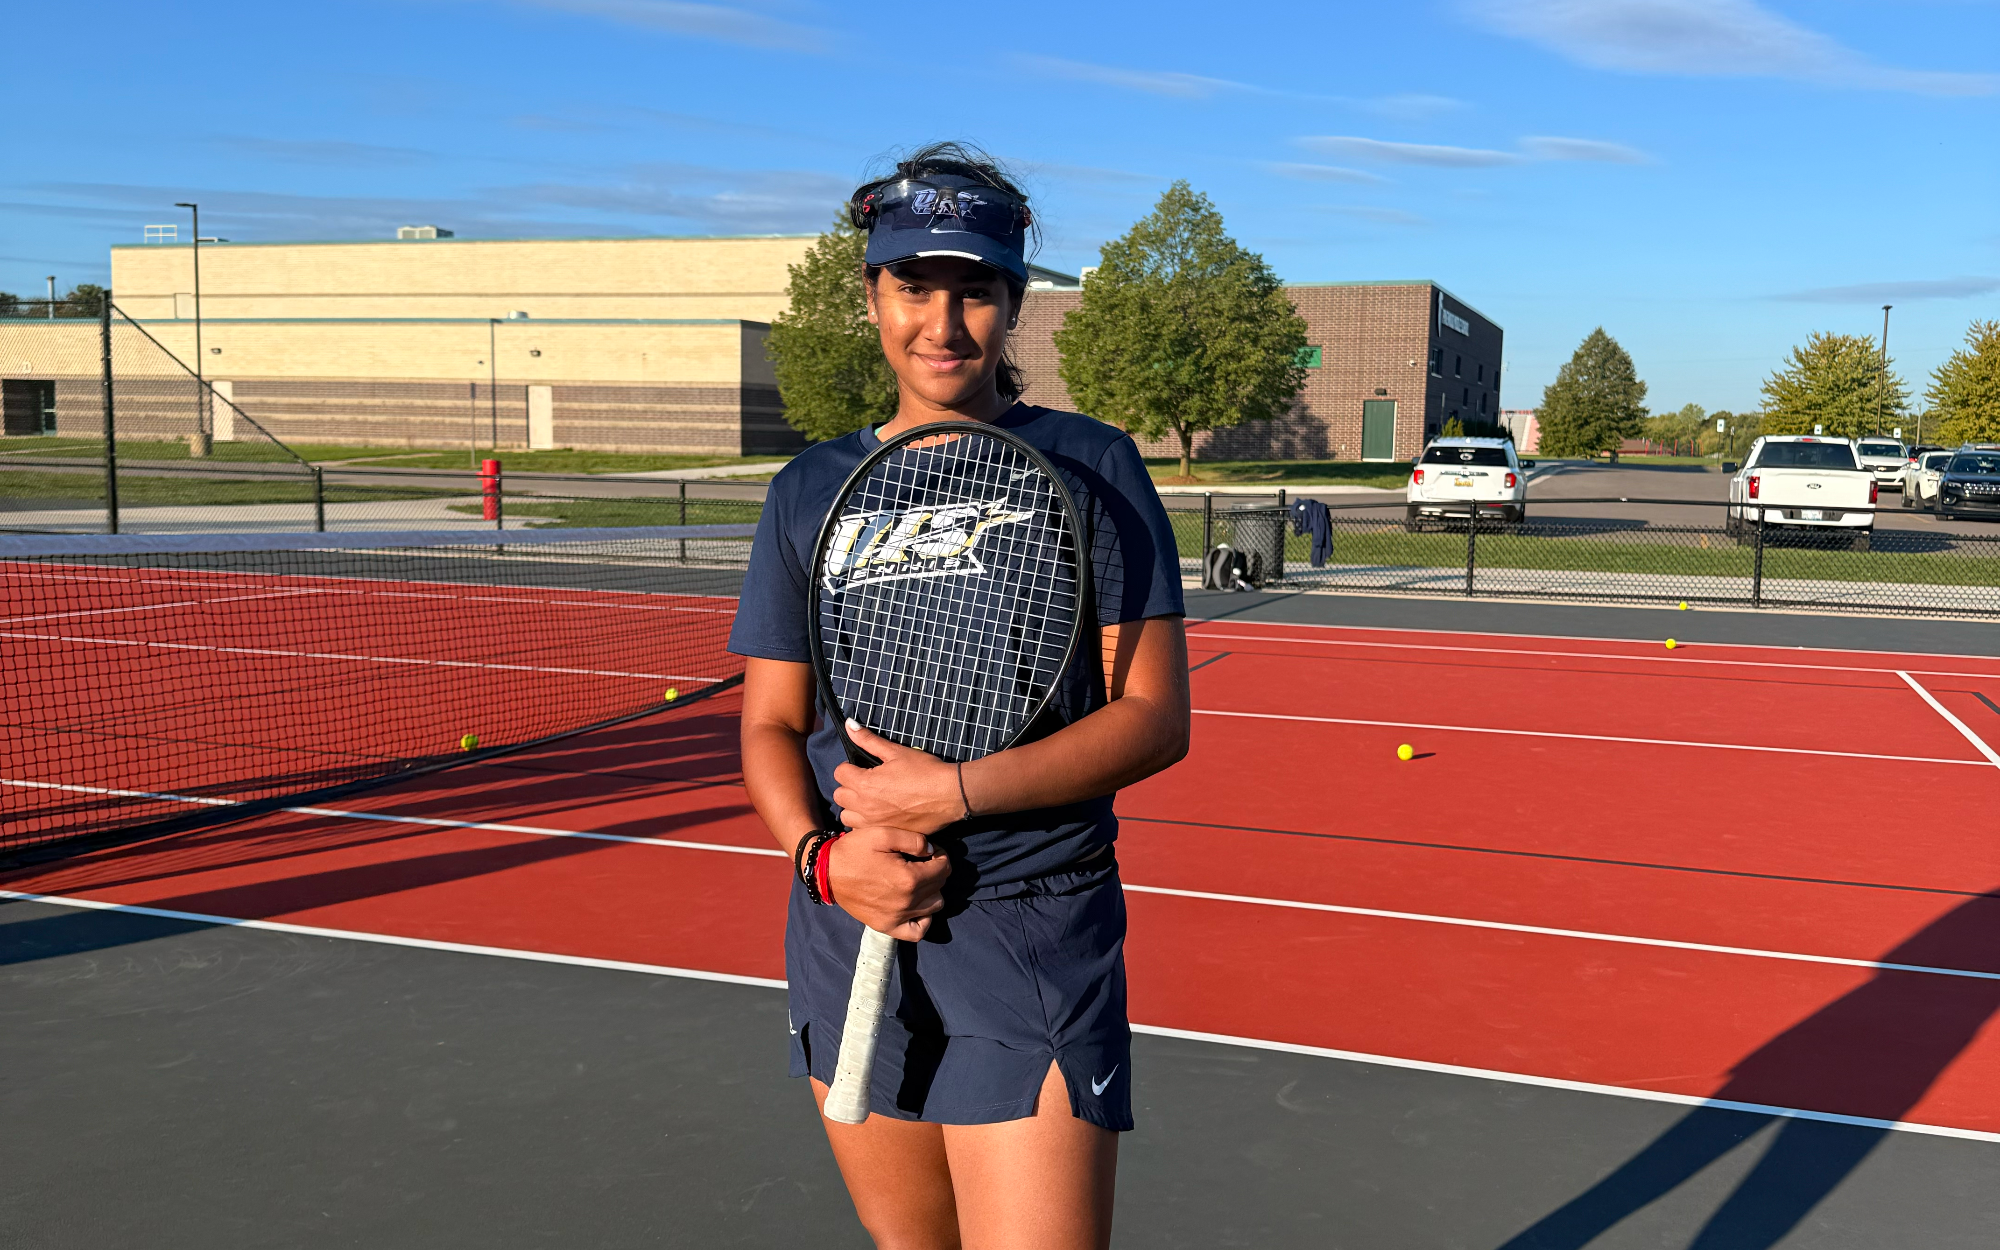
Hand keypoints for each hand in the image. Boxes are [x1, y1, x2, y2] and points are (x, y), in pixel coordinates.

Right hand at [827, 825, 950, 939]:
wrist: (827, 871)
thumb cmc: (854, 850)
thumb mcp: (883, 833)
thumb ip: (914, 840)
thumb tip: (932, 850)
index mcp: (908, 878)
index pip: (944, 868)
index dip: (940, 855)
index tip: (928, 850)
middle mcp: (906, 902)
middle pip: (941, 886)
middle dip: (936, 871)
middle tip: (921, 862)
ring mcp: (896, 918)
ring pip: (935, 906)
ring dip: (932, 891)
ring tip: (918, 880)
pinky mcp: (886, 927)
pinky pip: (918, 932)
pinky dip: (923, 919)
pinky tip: (917, 905)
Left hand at [832, 721, 966, 835]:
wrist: (950, 795)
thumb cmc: (924, 771)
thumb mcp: (896, 752)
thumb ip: (869, 740)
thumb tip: (849, 724)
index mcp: (864, 783)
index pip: (839, 773)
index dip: (850, 767)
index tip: (863, 767)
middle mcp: (864, 807)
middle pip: (839, 795)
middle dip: (849, 786)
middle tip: (867, 782)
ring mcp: (874, 824)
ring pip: (847, 817)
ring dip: (853, 808)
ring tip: (870, 800)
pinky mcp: (885, 834)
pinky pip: (862, 830)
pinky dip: (865, 823)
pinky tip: (880, 814)